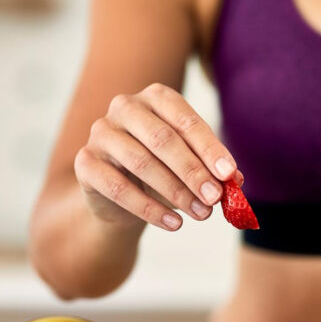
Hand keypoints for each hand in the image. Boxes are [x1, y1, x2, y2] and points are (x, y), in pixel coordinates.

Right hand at [73, 83, 239, 231]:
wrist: (118, 198)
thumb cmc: (161, 172)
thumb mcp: (189, 168)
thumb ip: (211, 170)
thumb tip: (235, 181)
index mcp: (155, 98)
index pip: (185, 119)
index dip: (209, 148)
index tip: (229, 174)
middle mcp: (125, 107)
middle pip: (162, 138)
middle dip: (192, 171)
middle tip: (214, 198)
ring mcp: (101, 133)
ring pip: (140, 162)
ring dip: (175, 192)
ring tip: (201, 214)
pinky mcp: (85, 162)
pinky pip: (117, 187)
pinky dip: (148, 209)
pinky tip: (173, 223)